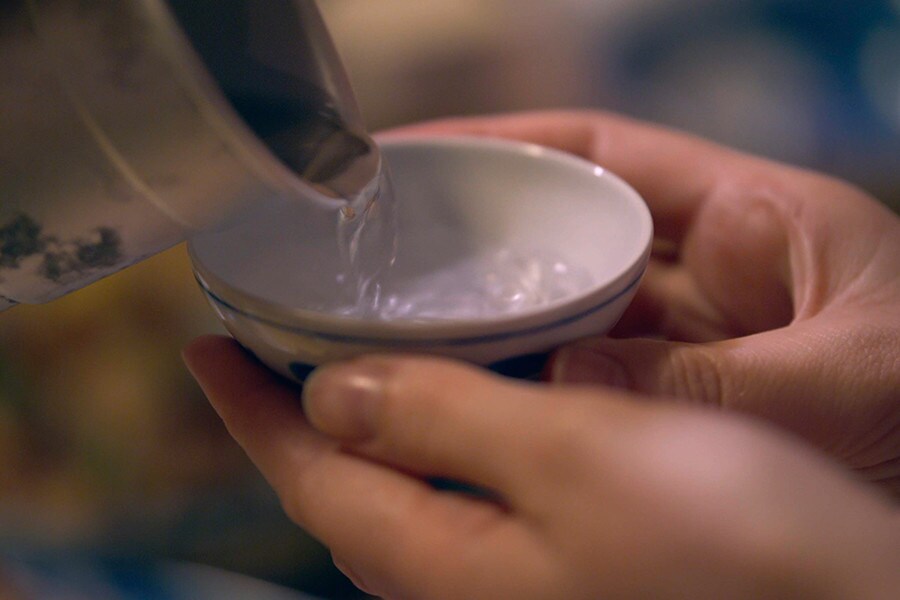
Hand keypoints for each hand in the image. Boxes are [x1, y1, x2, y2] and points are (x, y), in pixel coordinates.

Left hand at [184, 337, 898, 599]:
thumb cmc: (724, 542)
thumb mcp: (571, 459)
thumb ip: (444, 423)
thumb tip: (333, 393)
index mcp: (444, 557)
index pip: (307, 476)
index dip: (248, 408)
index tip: (205, 342)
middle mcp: (465, 577)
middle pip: (345, 487)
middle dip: (294, 413)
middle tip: (270, 338)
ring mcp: (514, 572)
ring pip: (405, 486)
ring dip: (364, 417)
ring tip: (345, 351)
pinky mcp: (563, 554)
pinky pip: (466, 485)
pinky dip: (440, 429)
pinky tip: (461, 391)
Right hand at [384, 111, 899, 495]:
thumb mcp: (846, 381)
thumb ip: (708, 380)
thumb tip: (568, 386)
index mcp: (758, 221)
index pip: (604, 153)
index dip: (504, 143)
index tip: (419, 152)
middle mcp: (707, 279)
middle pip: (566, 236)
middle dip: (479, 241)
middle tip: (388, 255)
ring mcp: (684, 347)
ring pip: (564, 318)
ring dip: (494, 324)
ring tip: (406, 327)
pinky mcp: (674, 413)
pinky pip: (585, 392)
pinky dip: (531, 396)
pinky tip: (474, 399)